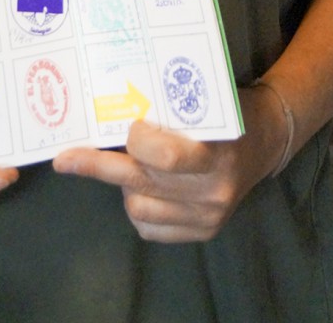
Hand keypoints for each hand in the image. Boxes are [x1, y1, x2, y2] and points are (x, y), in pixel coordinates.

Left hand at [53, 98, 279, 243]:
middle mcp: (213, 192)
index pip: (164, 157)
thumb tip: (112, 105)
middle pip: (142, 182)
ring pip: (138, 207)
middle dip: (98, 166)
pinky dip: (138, 207)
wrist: (267, 140)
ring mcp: (208, 217)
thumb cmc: (229, 109)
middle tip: (65, 158)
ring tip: (132, 162)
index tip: (127, 126)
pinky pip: (148, 228)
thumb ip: (168, 107)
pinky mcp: (202, 233)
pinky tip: (143, 187)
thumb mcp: (204, 99)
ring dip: (124, 185)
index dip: (138, 141)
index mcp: (217, 153)